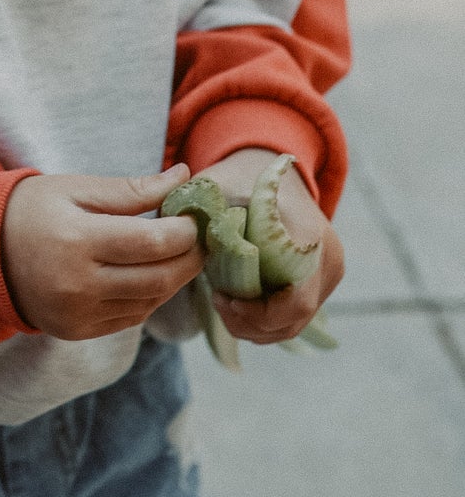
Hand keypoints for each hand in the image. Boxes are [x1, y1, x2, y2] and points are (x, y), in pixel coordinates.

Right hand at [1, 165, 204, 339]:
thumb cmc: (32, 210)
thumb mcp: (76, 188)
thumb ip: (132, 189)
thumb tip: (184, 177)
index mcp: (76, 241)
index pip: (153, 242)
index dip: (185, 231)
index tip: (195, 216)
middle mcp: (77, 285)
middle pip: (159, 278)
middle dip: (190, 257)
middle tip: (201, 237)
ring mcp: (77, 314)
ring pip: (150, 301)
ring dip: (175, 278)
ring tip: (180, 253)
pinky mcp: (78, 331)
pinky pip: (132, 317)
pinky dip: (151, 296)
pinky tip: (151, 273)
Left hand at [202, 150, 344, 344]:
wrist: (272, 172)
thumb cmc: (241, 179)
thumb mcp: (217, 186)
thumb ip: (197, 208)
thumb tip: (169, 227)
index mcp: (309, 237)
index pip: (297, 300)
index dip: (259, 314)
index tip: (225, 300)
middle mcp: (327, 260)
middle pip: (293, 318)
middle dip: (250, 322)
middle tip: (217, 301)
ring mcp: (327, 275)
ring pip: (292, 324)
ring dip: (254, 325)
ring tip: (224, 301)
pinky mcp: (319, 284)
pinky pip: (292, 317)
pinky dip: (264, 320)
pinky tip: (237, 302)